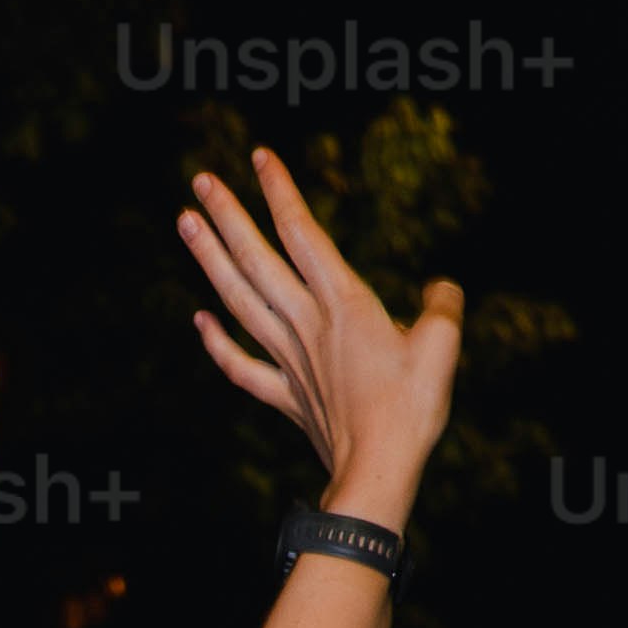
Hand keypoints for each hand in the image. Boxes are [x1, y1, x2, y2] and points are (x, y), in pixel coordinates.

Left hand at [179, 146, 463, 522]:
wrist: (378, 470)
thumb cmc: (412, 408)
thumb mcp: (442, 347)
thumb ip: (440, 308)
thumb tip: (441, 289)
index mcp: (345, 303)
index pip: (303, 233)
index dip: (279, 191)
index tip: (258, 157)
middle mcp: (308, 324)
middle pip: (257, 259)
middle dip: (227, 216)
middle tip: (200, 181)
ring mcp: (290, 360)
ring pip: (239, 300)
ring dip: (210, 260)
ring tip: (185, 225)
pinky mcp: (287, 396)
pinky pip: (241, 366)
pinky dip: (216, 343)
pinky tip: (198, 320)